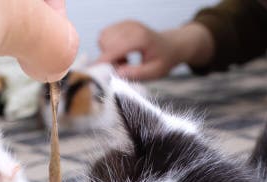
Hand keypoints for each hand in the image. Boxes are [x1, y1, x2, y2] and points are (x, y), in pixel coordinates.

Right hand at [95, 21, 213, 80]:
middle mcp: (131, 27)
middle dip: (109, 58)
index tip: (95, 72)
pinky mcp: (122, 24)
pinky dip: (109, 46)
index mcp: (140, 38)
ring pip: (103, 38)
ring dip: (108, 52)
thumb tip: (116, 74)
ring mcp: (126, 23)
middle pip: (106, 42)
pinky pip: (105, 35)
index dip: (104, 61)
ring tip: (124, 59)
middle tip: (123, 67)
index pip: (115, 48)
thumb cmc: (164, 60)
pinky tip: (122, 52)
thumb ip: (135, 74)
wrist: (171, 45)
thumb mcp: (154, 72)